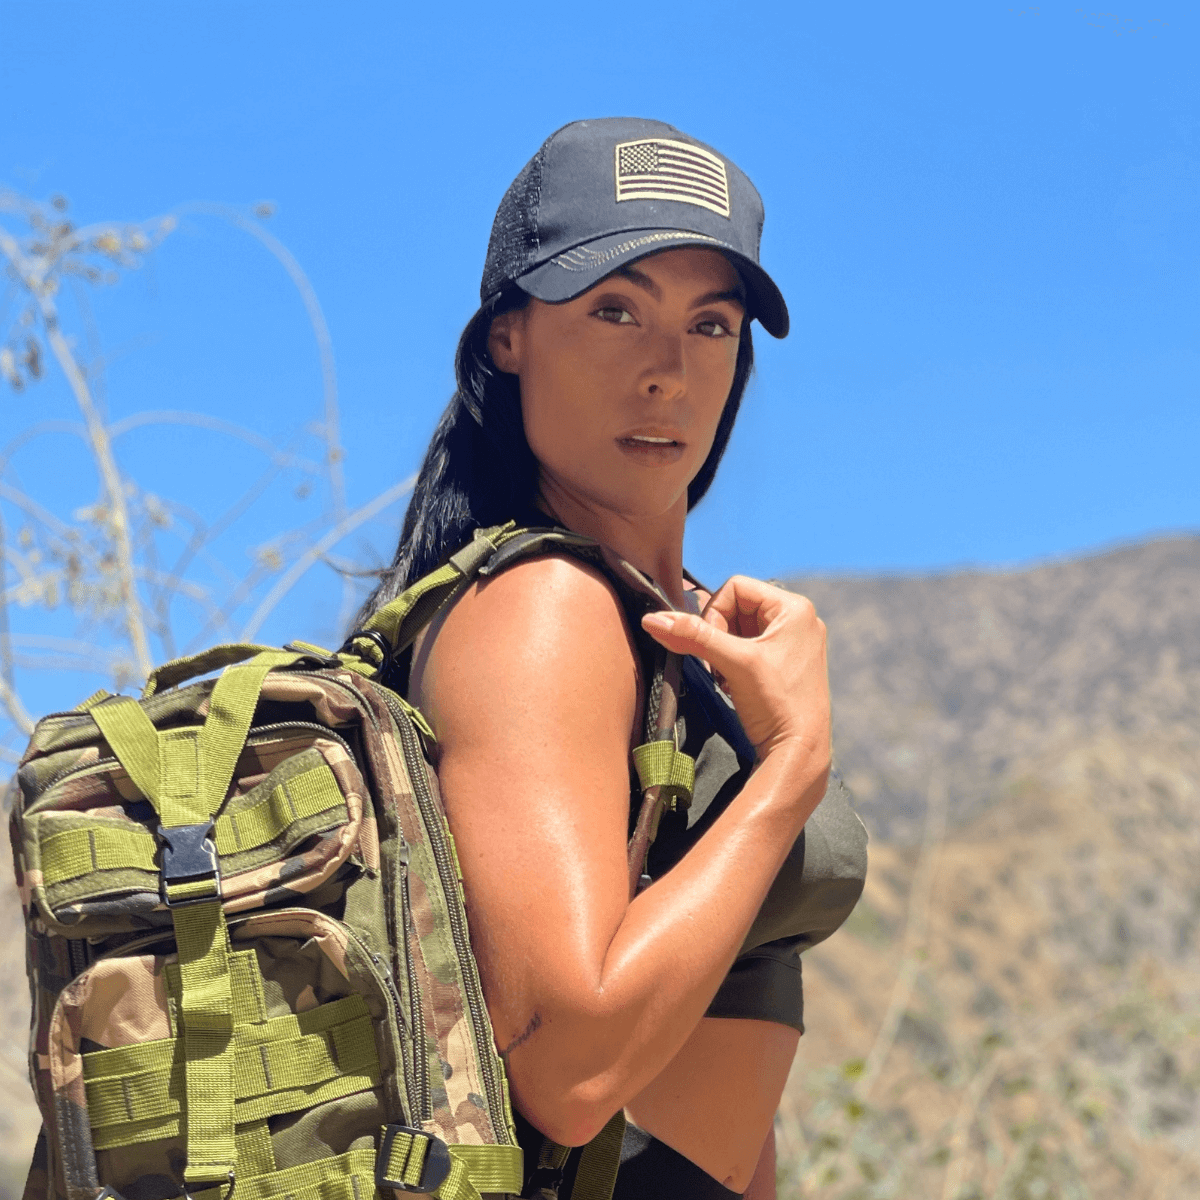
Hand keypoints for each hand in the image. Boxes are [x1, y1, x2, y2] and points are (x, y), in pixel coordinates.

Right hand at [641, 576, 830, 771]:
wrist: (797, 751)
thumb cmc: (777, 703)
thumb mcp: (733, 663)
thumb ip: (693, 636)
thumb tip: (652, 618)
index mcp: (794, 608)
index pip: (736, 587)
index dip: (715, 612)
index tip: (713, 645)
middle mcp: (797, 619)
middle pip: (736, 607)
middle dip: (718, 635)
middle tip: (718, 664)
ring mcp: (792, 642)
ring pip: (738, 628)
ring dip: (722, 651)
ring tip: (728, 677)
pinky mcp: (785, 662)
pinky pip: (747, 647)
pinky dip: (732, 663)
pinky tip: (735, 684)